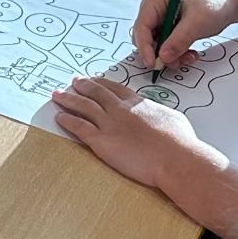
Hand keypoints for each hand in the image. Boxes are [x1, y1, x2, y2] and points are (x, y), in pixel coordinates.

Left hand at [51, 77, 226, 193]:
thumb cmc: (180, 143)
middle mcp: (121, 109)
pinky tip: (59, 117)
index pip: (115, 88)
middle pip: (96, 93)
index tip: (93, 80)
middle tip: (73, 81)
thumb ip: (159, 113)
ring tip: (57, 95)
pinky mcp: (101, 141)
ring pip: (83, 106)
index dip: (101, 83)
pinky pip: (79, 127)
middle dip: (82, 86)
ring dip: (68, 99)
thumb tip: (158, 114)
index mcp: (138, 103)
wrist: (175, 159)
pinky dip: (67, 120)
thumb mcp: (172, 118)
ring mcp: (109, 124)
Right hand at [128, 0, 233, 69]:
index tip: (152, 63)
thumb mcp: (197, 22)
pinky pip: (164, 47)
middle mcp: (153, 9)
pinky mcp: (166, 28)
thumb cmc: (214, 4)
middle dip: (160, 53)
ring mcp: (159, 19)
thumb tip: (163, 57)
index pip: (142, 26)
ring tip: (189, 57)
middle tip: (175, 63)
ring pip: (155, 45)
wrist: (228, 4)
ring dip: (170, 56)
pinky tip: (189, 54)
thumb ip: (179, 40)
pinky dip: (176, 54)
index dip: (145, 47)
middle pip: (145, 38)